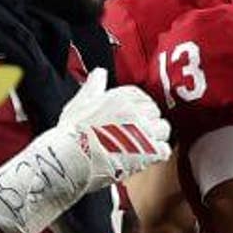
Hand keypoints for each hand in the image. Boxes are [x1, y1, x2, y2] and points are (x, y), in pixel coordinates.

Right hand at [0, 69, 172, 232]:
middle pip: (154, 112)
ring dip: (154, 138)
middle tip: (132, 136)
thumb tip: (100, 72)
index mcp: (121, 96)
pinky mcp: (148, 152)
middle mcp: (135, 110)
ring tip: (139, 146)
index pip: (142, 97)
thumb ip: (94, 86)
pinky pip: (165, 149)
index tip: (128, 121)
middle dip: (146, 123)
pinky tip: (144, 157)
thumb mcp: (79, 103)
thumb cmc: (70, 133)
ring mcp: (143, 131)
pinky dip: (157, 154)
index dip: (136, 110)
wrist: (67, 159)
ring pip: (163, 129)